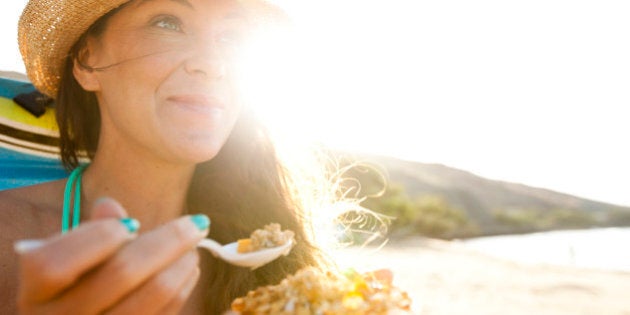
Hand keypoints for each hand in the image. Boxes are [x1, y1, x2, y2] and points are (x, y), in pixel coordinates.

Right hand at [14, 198, 207, 313]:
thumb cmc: (75, 281)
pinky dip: (182, 287)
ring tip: (193, 246)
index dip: (96, 237)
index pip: (54, 264)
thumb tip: (110, 207)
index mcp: (37, 293)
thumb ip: (89, 232)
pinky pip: (164, 314)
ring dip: (181, 264)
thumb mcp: (69, 256)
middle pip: (119, 274)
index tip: (132, 223)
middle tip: (196, 223)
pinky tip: (188, 269)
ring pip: (151, 296)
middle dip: (166, 241)